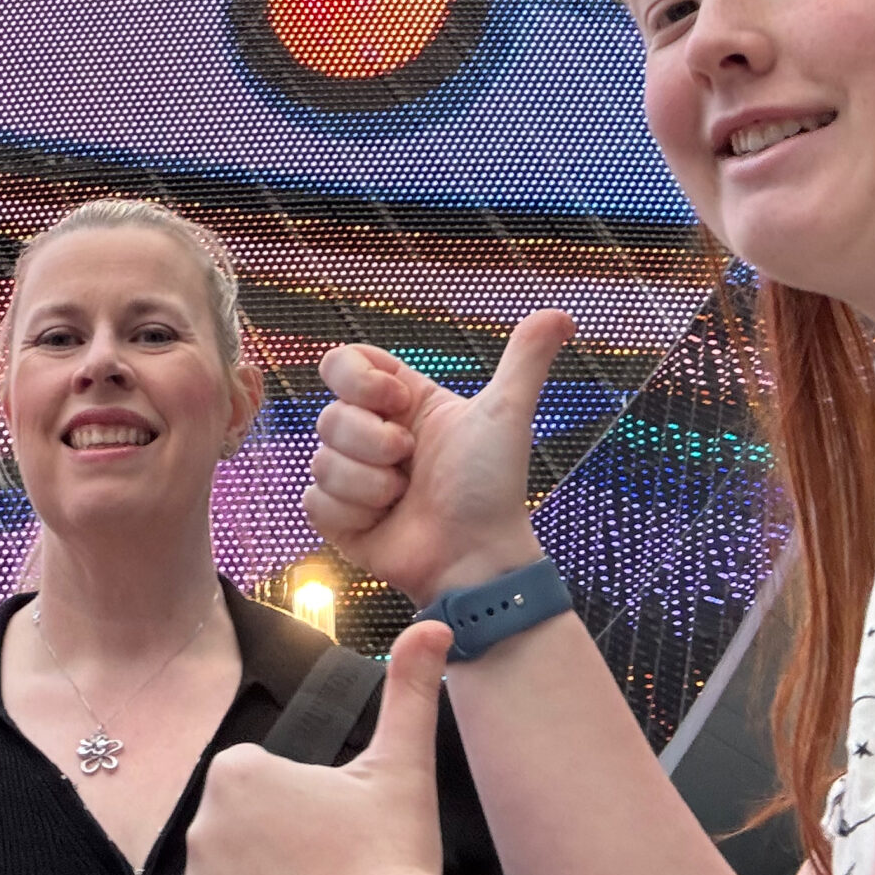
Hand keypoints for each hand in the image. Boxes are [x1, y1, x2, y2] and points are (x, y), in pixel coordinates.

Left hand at [185, 622, 484, 874]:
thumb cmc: (394, 862)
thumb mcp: (404, 769)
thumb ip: (409, 691)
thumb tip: (432, 626)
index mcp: (238, 774)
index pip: (261, 778)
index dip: (303, 803)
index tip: (336, 829)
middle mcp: (202, 828)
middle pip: (245, 827)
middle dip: (281, 844)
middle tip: (332, 866)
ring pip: (234, 874)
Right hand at [303, 309, 573, 603]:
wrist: (476, 558)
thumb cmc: (492, 488)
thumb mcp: (505, 414)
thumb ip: (526, 358)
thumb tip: (562, 316)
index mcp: (400, 402)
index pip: (343, 362)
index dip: (360, 381)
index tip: (398, 403)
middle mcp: (370, 433)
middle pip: (328, 415)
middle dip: (373, 443)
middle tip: (411, 462)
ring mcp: (351, 476)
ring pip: (320, 461)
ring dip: (368, 485)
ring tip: (403, 498)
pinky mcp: (337, 518)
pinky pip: (313, 501)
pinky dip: (352, 513)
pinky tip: (383, 521)